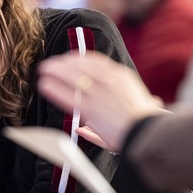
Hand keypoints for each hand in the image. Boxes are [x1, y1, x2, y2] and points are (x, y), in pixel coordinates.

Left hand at [38, 53, 165, 150]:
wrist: (149, 134)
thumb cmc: (144, 126)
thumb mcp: (132, 111)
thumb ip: (124, 103)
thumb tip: (94, 122)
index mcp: (123, 77)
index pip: (98, 61)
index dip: (80, 59)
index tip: (70, 59)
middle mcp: (110, 81)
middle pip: (82, 65)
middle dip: (64, 62)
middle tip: (52, 63)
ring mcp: (100, 94)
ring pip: (72, 76)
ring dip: (56, 71)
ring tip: (44, 70)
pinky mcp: (91, 108)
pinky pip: (68, 95)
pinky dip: (54, 88)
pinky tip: (44, 85)